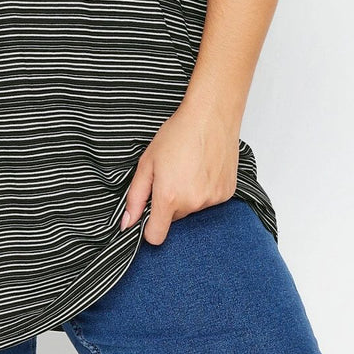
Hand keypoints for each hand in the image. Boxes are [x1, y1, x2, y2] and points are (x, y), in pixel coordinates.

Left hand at [121, 100, 239, 244]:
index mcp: (168, 197)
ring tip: (188, 167)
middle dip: (168, 202)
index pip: (155, 237)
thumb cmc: (177, 134)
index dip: (149, 228)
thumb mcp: (147, 163)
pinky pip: (209, 200)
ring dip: (187, 195)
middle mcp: (192, 204)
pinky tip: (203, 168)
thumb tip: (127, 223)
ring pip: (192, 209)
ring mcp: (212, 200)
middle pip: (174, 218)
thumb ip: (135, 197)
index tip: (149, 213)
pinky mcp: (226, 193)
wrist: (210, 116)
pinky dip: (204, 189)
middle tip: (170, 174)